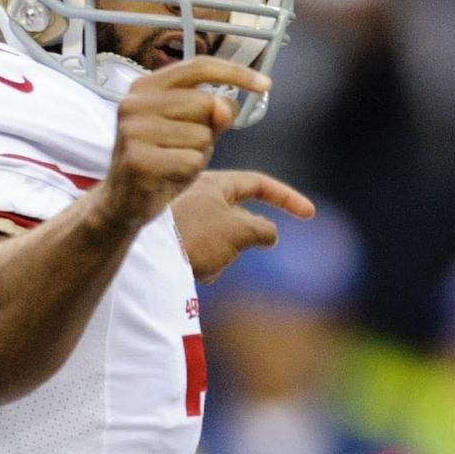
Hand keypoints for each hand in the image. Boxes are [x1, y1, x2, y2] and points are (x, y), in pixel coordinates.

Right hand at [97, 58, 268, 232]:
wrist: (123, 202)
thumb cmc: (162, 161)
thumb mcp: (193, 132)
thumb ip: (213, 115)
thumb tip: (225, 105)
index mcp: (147, 86)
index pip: (198, 66)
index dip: (236, 72)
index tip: (265, 84)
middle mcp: (135, 102)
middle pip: (205, 103)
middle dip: (208, 130)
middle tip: (182, 149)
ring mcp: (133, 130)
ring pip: (201, 135)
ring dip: (198, 155)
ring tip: (173, 163)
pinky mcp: (138, 160)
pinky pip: (191, 161)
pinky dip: (189, 173)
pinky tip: (167, 177)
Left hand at [172, 169, 314, 280]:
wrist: (145, 259)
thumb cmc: (195, 237)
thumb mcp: (239, 230)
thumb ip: (263, 229)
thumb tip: (271, 233)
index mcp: (215, 183)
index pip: (259, 184)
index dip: (287, 198)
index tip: (309, 214)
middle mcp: (200, 196)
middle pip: (241, 217)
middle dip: (245, 239)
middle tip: (232, 250)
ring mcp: (188, 220)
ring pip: (224, 240)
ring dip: (224, 256)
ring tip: (205, 261)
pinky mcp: (178, 242)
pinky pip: (206, 254)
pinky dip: (208, 264)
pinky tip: (193, 270)